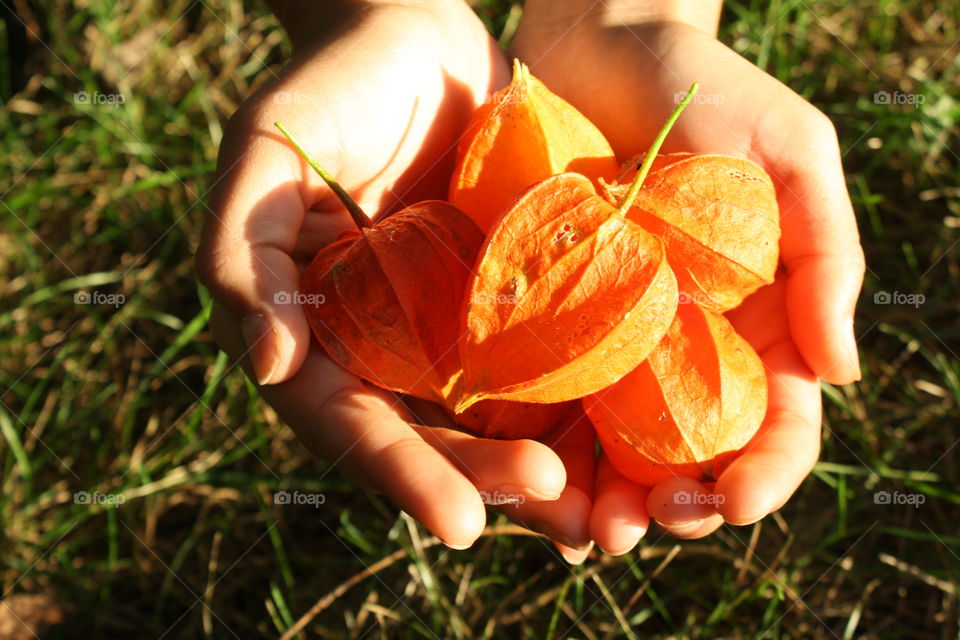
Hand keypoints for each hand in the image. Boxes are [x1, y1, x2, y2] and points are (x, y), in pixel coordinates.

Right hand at [195, 1, 580, 550]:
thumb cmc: (328, 87)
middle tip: (554, 505)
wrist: (415, 37)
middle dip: (486, 481)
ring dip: (542, 473)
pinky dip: (579, 412)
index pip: (349, 424)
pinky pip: (544, 365)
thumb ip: (246, 259)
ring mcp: (451, 330)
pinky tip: (621, 450)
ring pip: (492, 420)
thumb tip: (269, 368)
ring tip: (601, 517)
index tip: (460, 524)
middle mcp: (383, 349)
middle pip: (431, 438)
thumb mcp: (262, 155)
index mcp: (315, 335)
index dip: (400, 475)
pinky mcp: (512, 301)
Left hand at [511, 5, 863, 549]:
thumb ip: (823, 258)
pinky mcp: (552, 319)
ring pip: (621, 446)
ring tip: (586, 529)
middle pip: (695, 452)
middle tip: (642, 527)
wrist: (596, 44)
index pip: (777, 419)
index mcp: (760, 318)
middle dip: (679, 504)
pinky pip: (553, 397)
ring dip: (609, 499)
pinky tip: (534, 480)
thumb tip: (839, 375)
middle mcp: (688, 342)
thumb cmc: (705, 86)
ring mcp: (617, 338)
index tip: (735, 501)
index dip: (767, 472)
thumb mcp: (788, 154)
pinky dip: (549, 448)